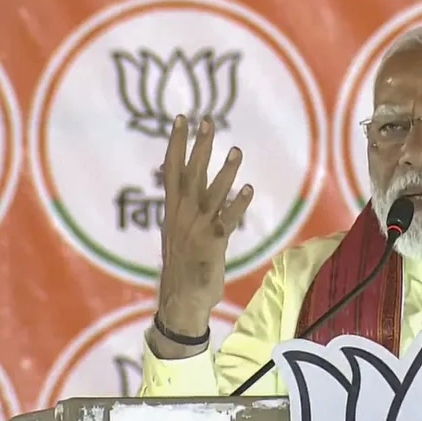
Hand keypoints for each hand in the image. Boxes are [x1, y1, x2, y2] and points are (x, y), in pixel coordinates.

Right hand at [157, 115, 252, 338]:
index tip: (181, 118)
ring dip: (225, 172)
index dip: (176, 143)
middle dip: (199, 146)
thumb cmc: (184, 267)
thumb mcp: (180, 233)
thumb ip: (188, 209)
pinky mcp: (212, 245)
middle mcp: (182, 216)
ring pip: (212, 194)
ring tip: (236, 150)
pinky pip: (227, 221)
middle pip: (191, 174)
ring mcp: (197, 229)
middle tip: (207, 120)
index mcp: (172, 211)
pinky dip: (237, 205)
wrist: (181, 302)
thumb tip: (194, 189)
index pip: (172, 169)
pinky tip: (249, 190)